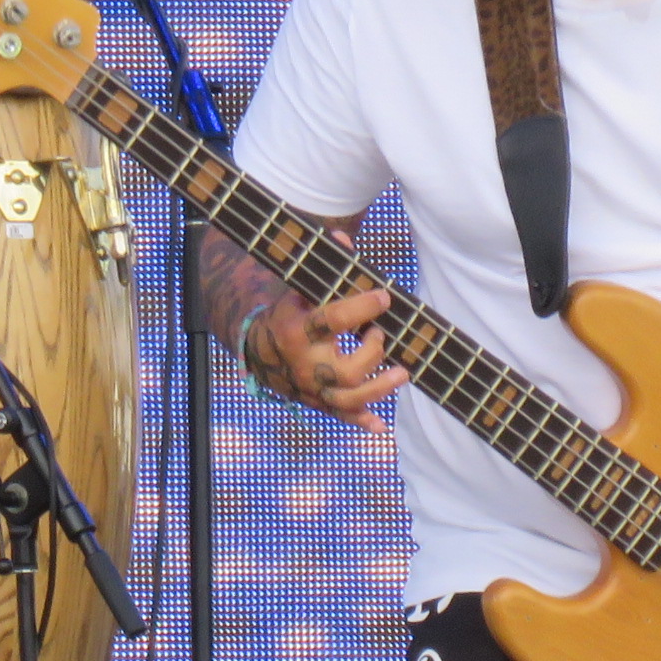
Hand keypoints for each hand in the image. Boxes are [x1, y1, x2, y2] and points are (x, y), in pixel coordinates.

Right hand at [239, 284, 408, 434]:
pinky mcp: (317, 401)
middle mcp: (304, 364)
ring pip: (348, 399)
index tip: (384, 296)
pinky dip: (360, 421)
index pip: (331, 321)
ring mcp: (311, 387)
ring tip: (402, 373)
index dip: (361, 308)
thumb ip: (324, 269)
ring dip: (379, 390)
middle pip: (345, 371)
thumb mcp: (298, 290)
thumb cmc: (288, 316)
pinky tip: (380, 424)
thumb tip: (342, 236)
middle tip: (379, 334)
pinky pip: (340, 416)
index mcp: (297, 331)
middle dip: (372, 353)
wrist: (258, 352)